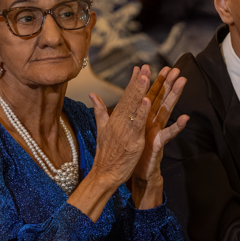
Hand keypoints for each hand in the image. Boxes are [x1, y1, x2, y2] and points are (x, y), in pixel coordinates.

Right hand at [91, 65, 156, 186]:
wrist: (104, 173)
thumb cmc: (105, 153)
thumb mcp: (101, 129)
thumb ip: (99, 111)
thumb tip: (92, 94)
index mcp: (114, 118)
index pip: (125, 96)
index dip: (133, 82)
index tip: (139, 68)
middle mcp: (119, 122)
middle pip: (130, 99)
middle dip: (138, 82)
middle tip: (145, 67)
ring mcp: (126, 131)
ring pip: (134, 108)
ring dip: (140, 92)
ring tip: (146, 77)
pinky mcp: (133, 141)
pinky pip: (138, 125)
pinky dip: (142, 113)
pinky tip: (147, 101)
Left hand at [130, 66, 188, 206]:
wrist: (134, 172)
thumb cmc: (131, 151)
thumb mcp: (126, 130)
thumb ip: (123, 115)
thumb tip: (121, 104)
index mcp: (143, 118)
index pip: (148, 96)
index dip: (151, 82)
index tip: (152, 67)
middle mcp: (152, 122)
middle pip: (161, 99)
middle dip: (168, 84)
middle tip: (176, 68)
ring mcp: (157, 132)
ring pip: (167, 111)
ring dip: (175, 97)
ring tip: (182, 82)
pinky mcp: (159, 144)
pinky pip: (169, 134)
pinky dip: (177, 126)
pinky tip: (185, 117)